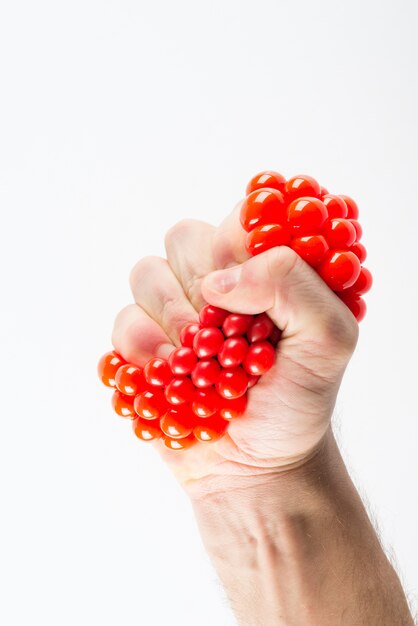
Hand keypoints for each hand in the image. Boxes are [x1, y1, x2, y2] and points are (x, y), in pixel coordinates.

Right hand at [112, 203, 358, 492]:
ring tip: (196, 364)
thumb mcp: (329, 340)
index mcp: (262, 269)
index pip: (240, 217)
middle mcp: (217, 282)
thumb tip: (219, 279)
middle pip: (183, 238)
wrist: (258, 469)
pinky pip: (124, 321)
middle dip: (198, 287)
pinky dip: (144, 351)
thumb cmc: (299, 402)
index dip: (235, 241)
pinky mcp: (145, 345)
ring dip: (170, 322)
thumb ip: (293, 285)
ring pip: (146, 273)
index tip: (243, 285)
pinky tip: (170, 377)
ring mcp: (176, 311)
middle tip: (218, 332)